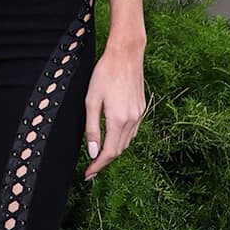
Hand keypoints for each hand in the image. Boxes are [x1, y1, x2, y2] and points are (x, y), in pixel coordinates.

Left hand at [82, 41, 145, 178]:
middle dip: (104, 161)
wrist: (126, 55)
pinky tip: (114, 137)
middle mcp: (132, 120)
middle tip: (90, 168)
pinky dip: (122, 139)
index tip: (88, 175)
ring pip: (127, 142)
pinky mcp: (142, 108)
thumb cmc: (105, 74)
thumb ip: (92, 128)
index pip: (108, 153)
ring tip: (99, 156)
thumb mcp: (91, 100)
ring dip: (114, 151)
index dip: (98, 166)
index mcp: (118, 120)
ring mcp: (139, 114)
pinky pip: (133, 131)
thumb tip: (93, 152)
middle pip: (119, 150)